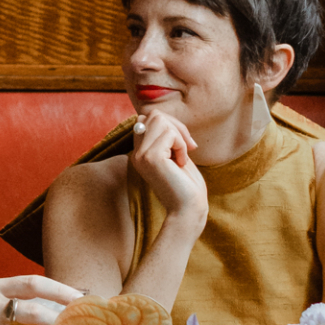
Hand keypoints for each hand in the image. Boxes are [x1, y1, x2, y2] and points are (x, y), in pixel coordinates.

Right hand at [125, 104, 208, 228]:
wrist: (188, 209)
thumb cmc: (186, 184)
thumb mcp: (175, 154)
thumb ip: (167, 136)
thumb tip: (165, 116)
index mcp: (140, 152)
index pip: (147, 117)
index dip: (170, 124)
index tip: (184, 143)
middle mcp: (136, 152)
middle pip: (153, 114)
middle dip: (176, 126)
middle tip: (187, 148)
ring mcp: (140, 155)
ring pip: (160, 120)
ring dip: (179, 136)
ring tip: (181, 157)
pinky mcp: (151, 157)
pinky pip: (170, 134)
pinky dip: (181, 145)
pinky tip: (181, 162)